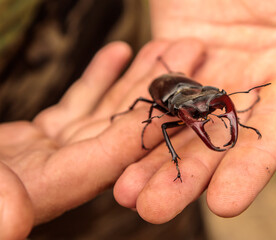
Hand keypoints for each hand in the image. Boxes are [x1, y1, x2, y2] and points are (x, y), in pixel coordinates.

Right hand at [0, 40, 204, 238]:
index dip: (148, 122)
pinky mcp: (33, 140)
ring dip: (136, 77)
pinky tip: (119, 49)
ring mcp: (48, 155)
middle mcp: (57, 174)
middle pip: (121, 126)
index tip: (184, 92)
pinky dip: (97, 77)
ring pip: (104, 110)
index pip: (111, 153)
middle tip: (194, 52)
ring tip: (166, 45)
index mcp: (46, 189)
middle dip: (159, 89)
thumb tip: (12, 225)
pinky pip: (75, 105)